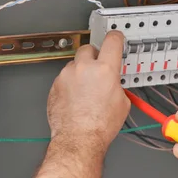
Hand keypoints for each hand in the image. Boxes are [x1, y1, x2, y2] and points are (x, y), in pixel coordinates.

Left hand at [47, 31, 130, 152]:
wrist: (79, 139)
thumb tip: (114, 83)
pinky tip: (75, 99)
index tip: (115, 37)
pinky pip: (64, 78)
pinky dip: (70, 85)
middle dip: (94, 56)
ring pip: (74, 65)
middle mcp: (84, 68)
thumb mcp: (122, 103)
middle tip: (98, 69)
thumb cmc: (99, 126)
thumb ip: (117, 85)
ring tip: (85, 91)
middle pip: (88, 48)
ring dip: (80, 72)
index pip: (112, 41)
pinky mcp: (55, 85)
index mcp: (105, 70)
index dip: (115, 38)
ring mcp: (67, 76)